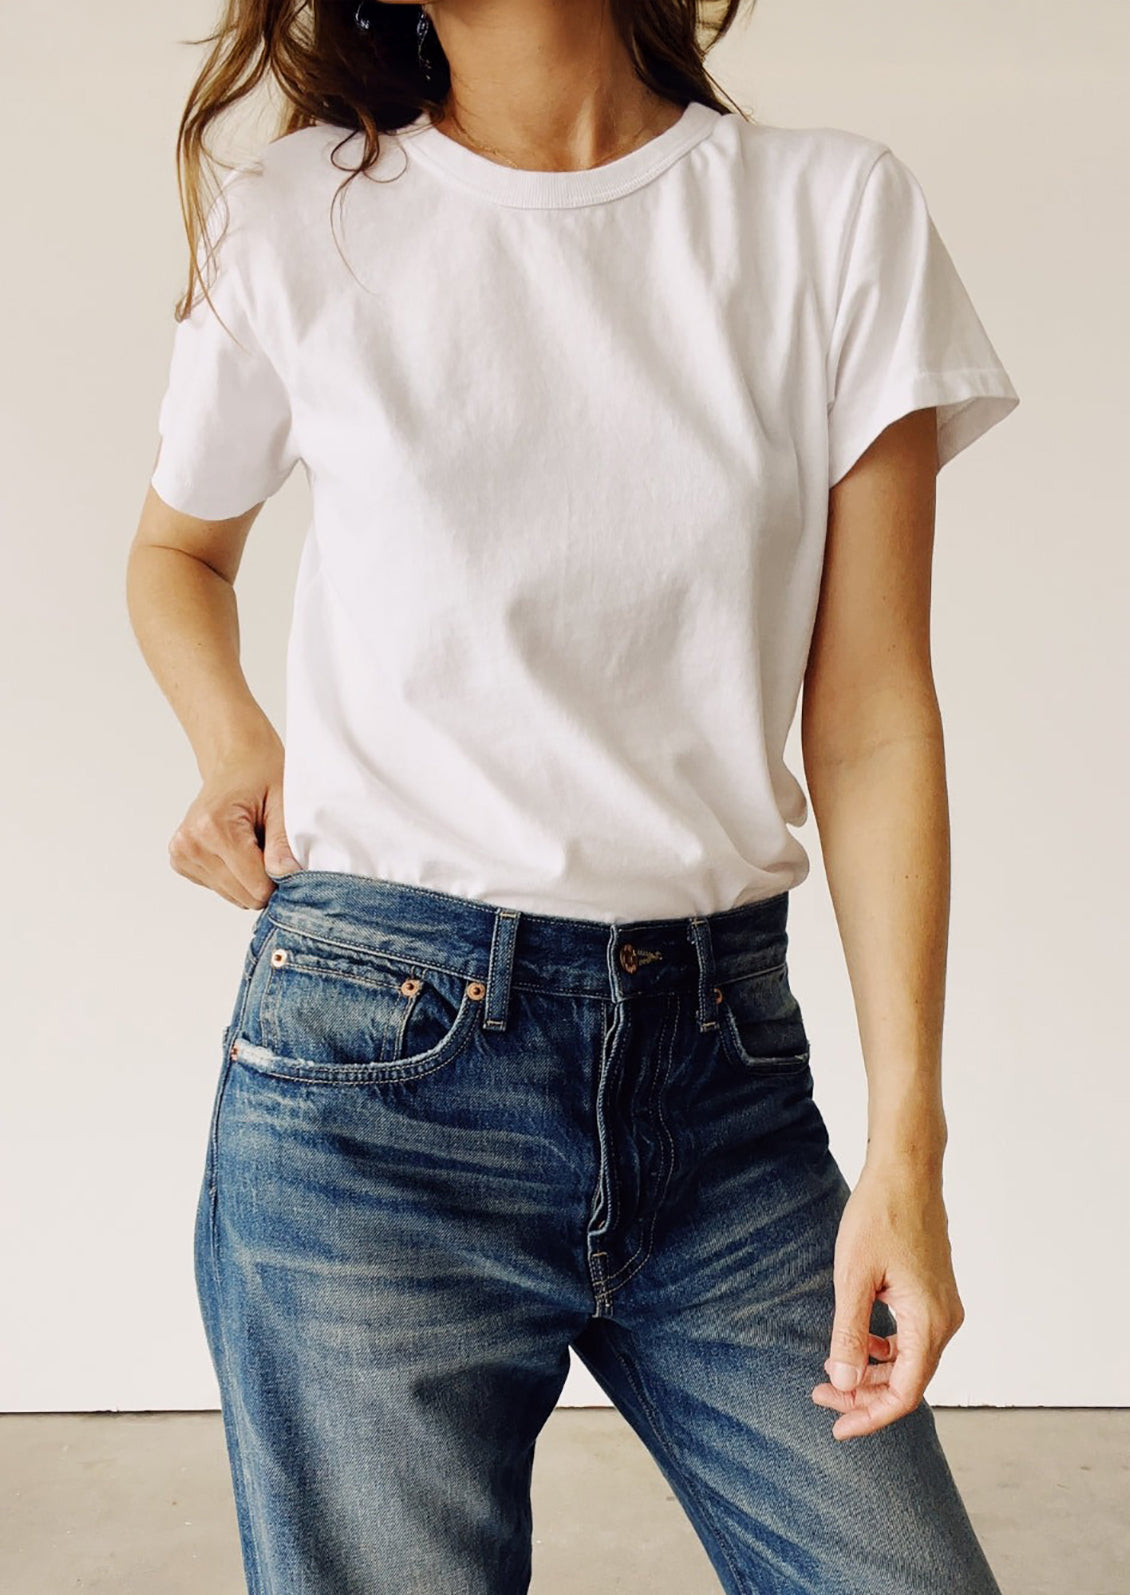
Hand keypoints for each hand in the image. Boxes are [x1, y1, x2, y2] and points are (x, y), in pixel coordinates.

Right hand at [168, 730, 302, 906]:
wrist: (234, 760)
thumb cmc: (260, 774)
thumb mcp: (283, 802)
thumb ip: (283, 843)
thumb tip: (285, 876)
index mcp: (213, 828)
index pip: (255, 886)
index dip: (280, 879)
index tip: (286, 858)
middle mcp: (190, 843)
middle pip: (243, 896)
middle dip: (264, 879)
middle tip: (270, 847)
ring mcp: (181, 853)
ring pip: (232, 895)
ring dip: (249, 877)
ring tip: (253, 843)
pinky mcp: (180, 861)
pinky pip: (220, 887)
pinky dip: (235, 875)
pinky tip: (237, 848)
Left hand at [811, 1156, 964, 1439]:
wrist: (907, 1170)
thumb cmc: (879, 1216)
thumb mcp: (854, 1278)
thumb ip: (849, 1334)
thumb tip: (844, 1385)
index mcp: (929, 1322)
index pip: (905, 1393)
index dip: (870, 1416)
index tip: (837, 1428)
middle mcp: (945, 1320)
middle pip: (908, 1381)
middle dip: (865, 1397)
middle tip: (822, 1398)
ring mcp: (944, 1306)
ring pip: (910, 1360)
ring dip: (873, 1374)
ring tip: (832, 1374)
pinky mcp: (935, 1293)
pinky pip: (913, 1338)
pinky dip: (884, 1350)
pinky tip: (855, 1343)